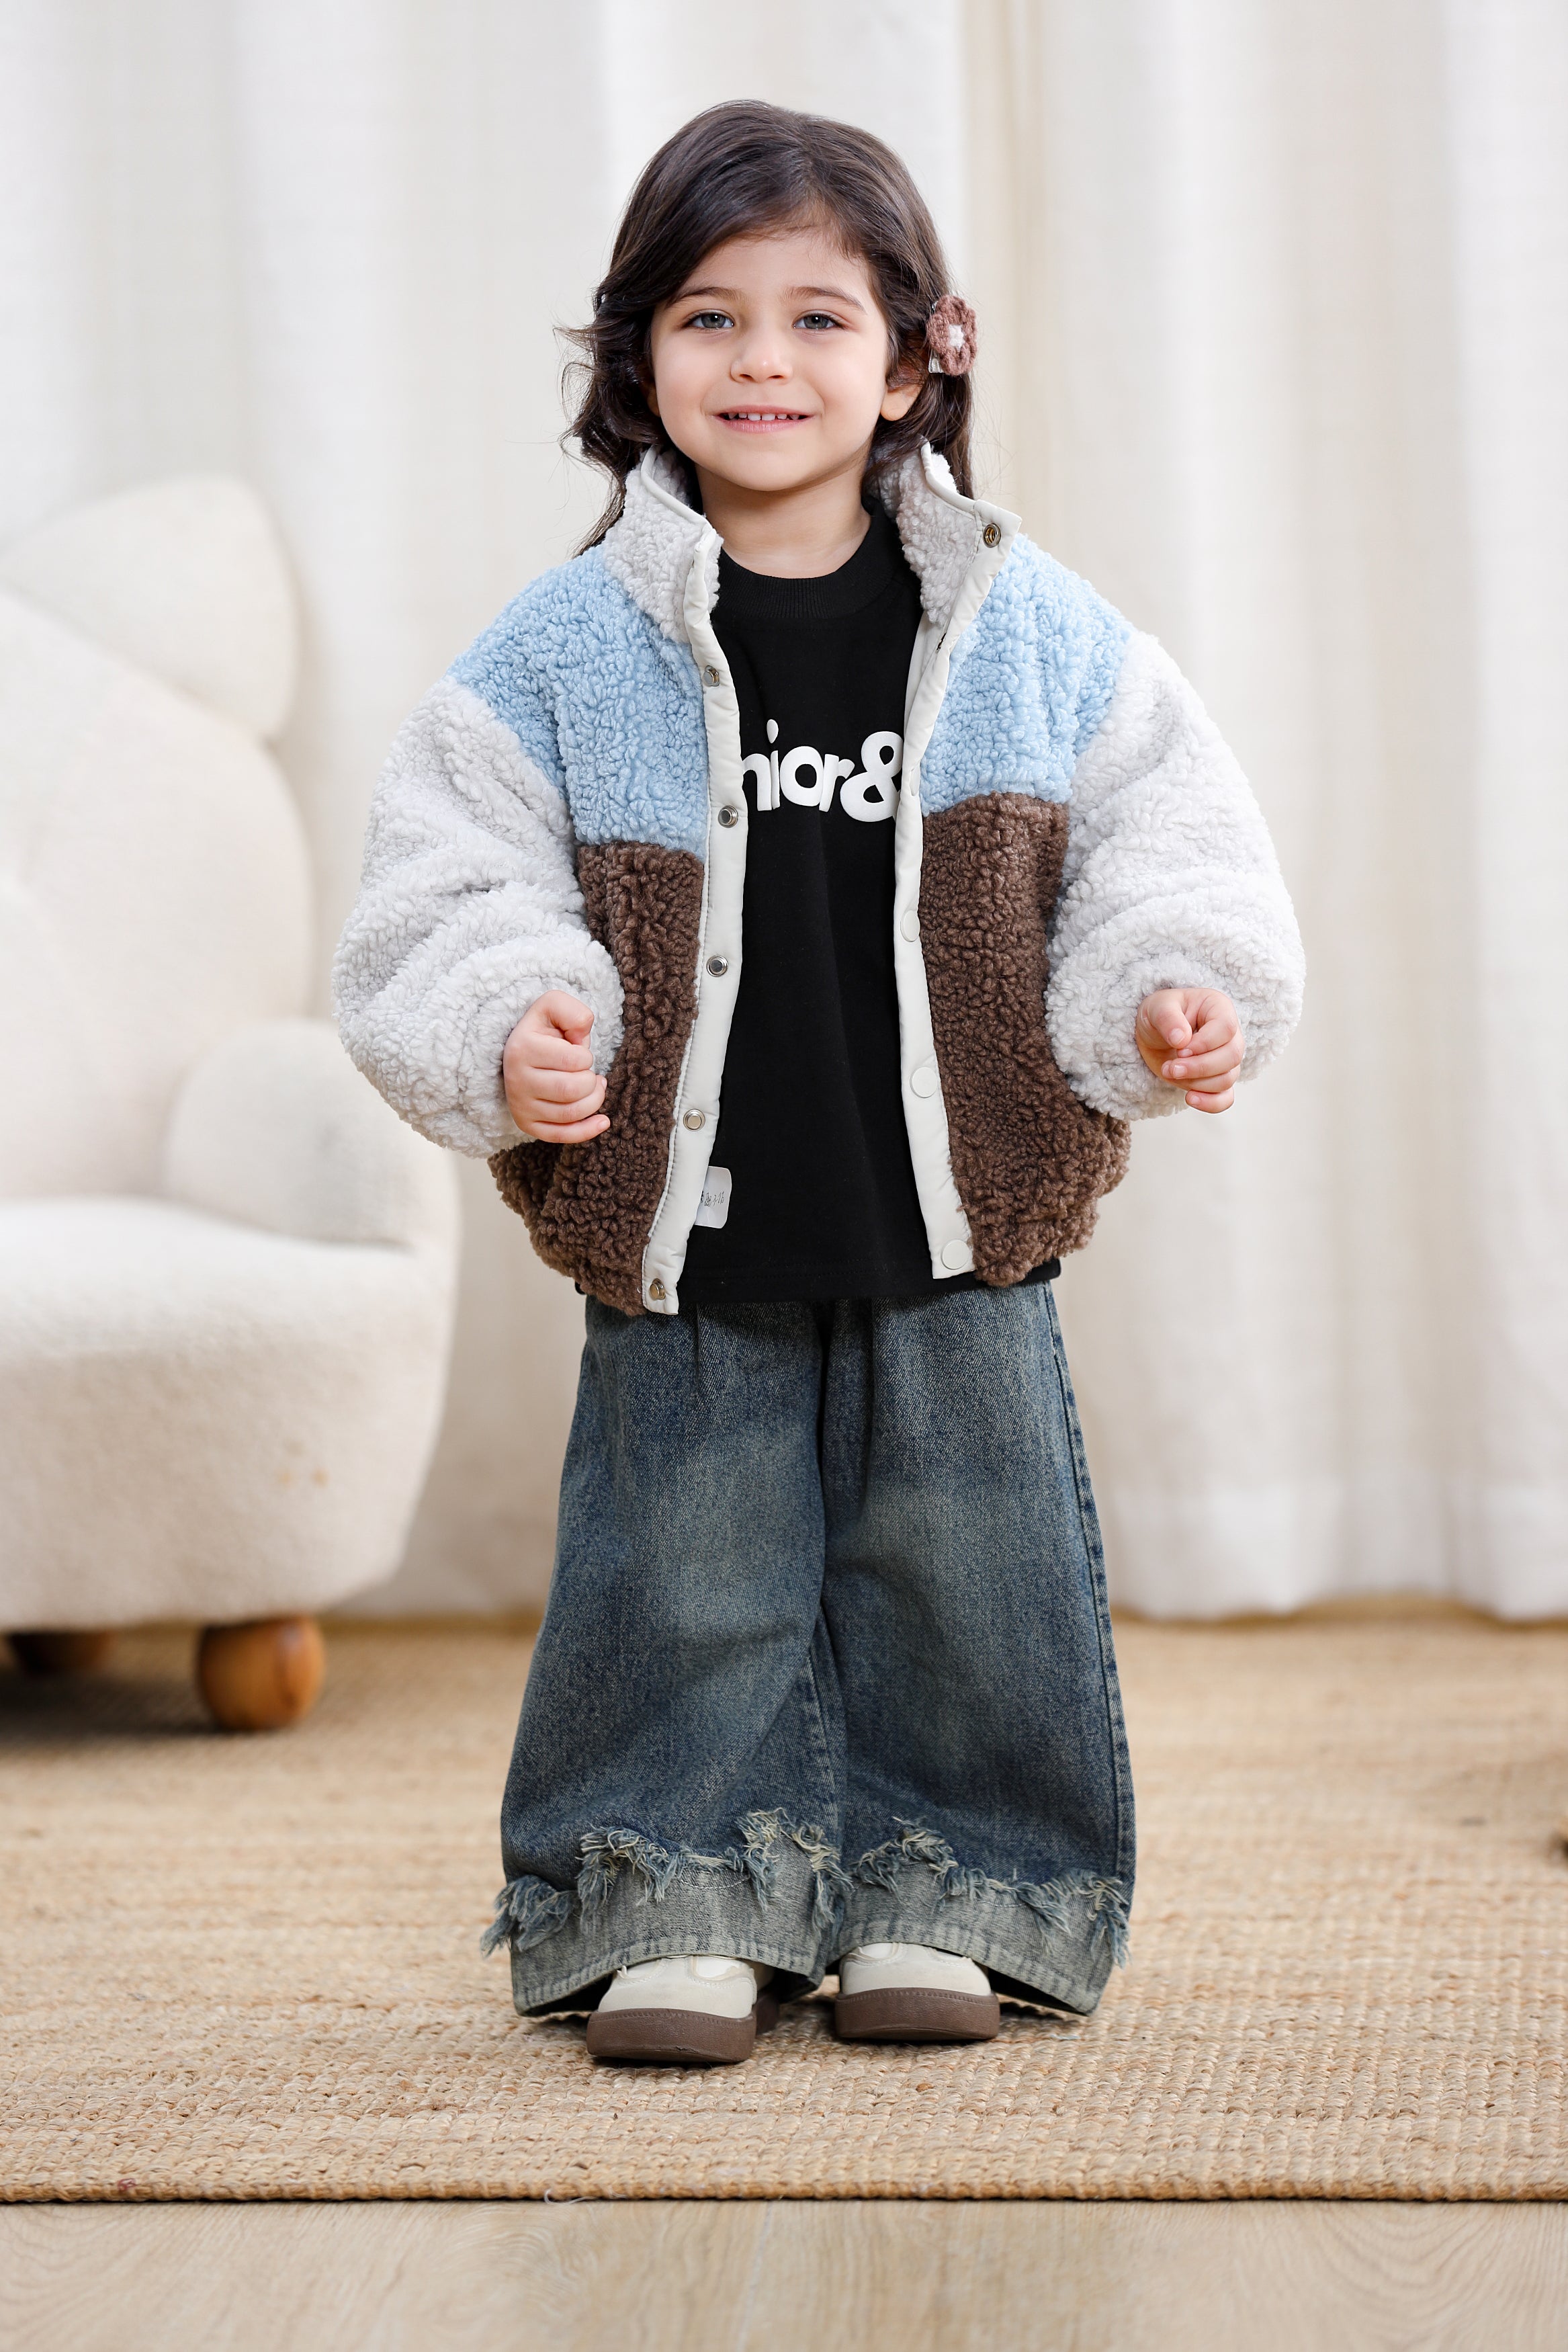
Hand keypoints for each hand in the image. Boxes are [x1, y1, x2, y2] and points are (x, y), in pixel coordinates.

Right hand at [502, 992, 608, 1142]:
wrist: (520, 1051)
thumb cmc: (544, 1030)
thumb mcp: (553, 1006)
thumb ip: (572, 1011)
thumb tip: (581, 1036)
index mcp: (522, 1048)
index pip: (573, 1060)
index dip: (586, 1056)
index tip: (578, 1052)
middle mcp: (516, 1080)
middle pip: (572, 1090)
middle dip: (591, 1081)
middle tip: (589, 1073)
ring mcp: (520, 1105)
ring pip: (571, 1113)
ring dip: (594, 1100)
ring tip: (594, 1087)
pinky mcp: (527, 1124)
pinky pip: (561, 1136)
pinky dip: (587, 1131)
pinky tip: (603, 1121)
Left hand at [1135, 987, 1243, 1113]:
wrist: (1154, 1035)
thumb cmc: (1159, 1014)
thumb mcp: (1156, 1007)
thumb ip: (1167, 1018)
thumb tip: (1181, 1039)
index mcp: (1219, 1009)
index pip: (1226, 1028)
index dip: (1204, 1043)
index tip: (1179, 1049)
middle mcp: (1230, 1034)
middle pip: (1232, 1056)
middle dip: (1199, 1067)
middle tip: (1170, 1067)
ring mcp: (1226, 1059)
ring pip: (1227, 1078)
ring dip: (1197, 1083)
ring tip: (1170, 1072)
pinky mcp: (1217, 1080)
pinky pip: (1226, 1098)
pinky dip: (1211, 1103)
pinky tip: (1189, 1098)